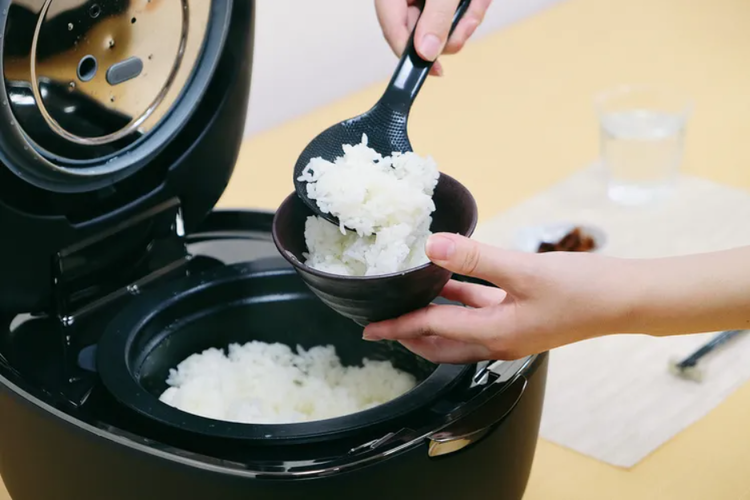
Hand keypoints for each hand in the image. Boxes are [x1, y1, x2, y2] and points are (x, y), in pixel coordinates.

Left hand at [363, 233, 640, 362]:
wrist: (626, 300)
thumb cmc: (582, 288)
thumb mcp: (524, 270)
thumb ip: (475, 257)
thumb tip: (432, 246)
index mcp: (495, 335)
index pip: (433, 331)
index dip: (398, 327)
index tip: (369, 328)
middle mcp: (498, 341)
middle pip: (440, 344)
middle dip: (409, 335)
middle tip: (382, 324)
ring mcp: (511, 332)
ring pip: (459, 329)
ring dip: (433, 316)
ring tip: (407, 298)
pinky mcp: (522, 318)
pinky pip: (480, 313)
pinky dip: (460, 300)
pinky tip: (449, 279)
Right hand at [375, 0, 492, 75]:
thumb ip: (436, 17)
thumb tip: (428, 53)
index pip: (393, 30)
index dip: (412, 55)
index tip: (435, 72)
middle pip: (421, 31)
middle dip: (452, 32)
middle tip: (469, 21)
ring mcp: (425, 0)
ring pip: (443, 25)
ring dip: (467, 17)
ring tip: (478, 0)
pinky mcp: (443, 1)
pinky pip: (456, 12)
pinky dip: (472, 6)